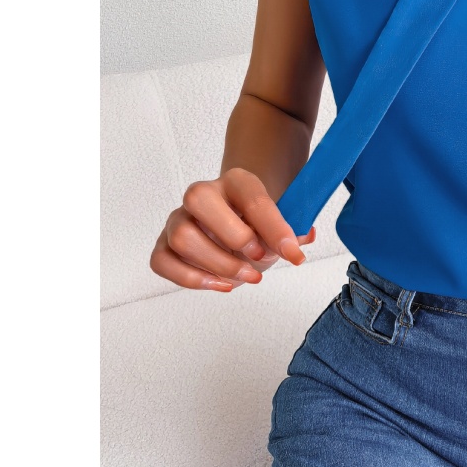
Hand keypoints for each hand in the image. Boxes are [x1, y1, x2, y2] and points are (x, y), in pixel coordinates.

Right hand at [150, 167, 315, 291]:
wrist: (238, 228)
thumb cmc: (257, 227)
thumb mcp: (278, 228)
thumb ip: (293, 232)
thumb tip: (304, 236)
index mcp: (236, 182)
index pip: (252, 199)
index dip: (274, 229)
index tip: (293, 254)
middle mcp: (201, 194)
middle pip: (199, 200)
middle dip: (234, 237)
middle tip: (259, 258)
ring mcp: (178, 219)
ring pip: (182, 236)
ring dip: (218, 264)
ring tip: (246, 276)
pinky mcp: (164, 245)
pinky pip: (162, 261)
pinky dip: (191, 279)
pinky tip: (221, 284)